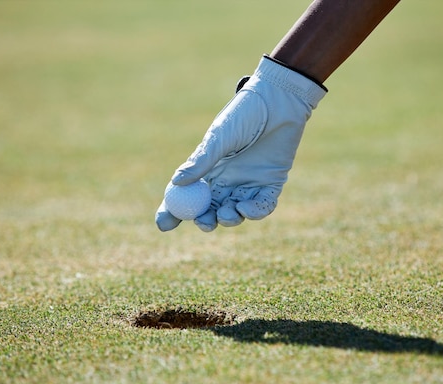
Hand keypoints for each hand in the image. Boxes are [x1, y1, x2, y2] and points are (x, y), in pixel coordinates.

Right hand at [156, 56, 325, 231]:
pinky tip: (244, 209)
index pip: (187, 195)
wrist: (279, 100)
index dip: (173, 211)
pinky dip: (253, 212)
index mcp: (208, 168)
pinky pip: (262, 205)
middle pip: (210, 209)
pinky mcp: (272, 183)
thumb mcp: (220, 137)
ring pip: (235, 212)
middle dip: (204, 220)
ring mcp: (249, 183)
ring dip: (228, 218)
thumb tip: (176, 183)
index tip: (163, 224)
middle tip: (202, 222)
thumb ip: (202, 161)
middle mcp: (227, 179)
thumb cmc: (245, 113)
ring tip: (225, 214)